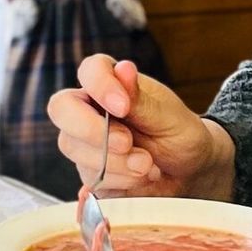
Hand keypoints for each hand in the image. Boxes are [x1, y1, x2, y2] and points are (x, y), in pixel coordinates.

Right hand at [47, 55, 233, 197]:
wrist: (189, 173)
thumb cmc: (181, 135)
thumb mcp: (170, 116)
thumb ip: (141, 99)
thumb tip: (124, 69)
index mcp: (113, 84)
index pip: (89, 70)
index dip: (99, 86)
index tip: (123, 106)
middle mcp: (92, 110)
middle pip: (62, 109)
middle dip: (93, 130)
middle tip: (128, 143)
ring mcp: (86, 142)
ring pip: (73, 147)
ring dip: (114, 162)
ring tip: (148, 165)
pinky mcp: (90, 173)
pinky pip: (88, 178)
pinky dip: (118, 182)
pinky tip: (140, 179)